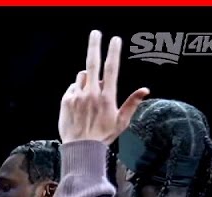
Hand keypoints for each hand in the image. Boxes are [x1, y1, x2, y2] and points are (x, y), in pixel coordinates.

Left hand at [59, 30, 150, 144]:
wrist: (80, 148)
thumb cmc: (103, 135)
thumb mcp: (122, 121)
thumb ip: (132, 103)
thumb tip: (146, 89)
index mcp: (107, 96)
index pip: (112, 69)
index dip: (113, 52)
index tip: (115, 39)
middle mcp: (91, 93)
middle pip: (93, 63)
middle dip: (95, 45)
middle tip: (96, 33)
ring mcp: (77, 96)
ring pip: (82, 76)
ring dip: (87, 79)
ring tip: (90, 95)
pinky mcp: (66, 100)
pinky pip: (72, 87)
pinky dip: (77, 90)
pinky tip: (80, 103)